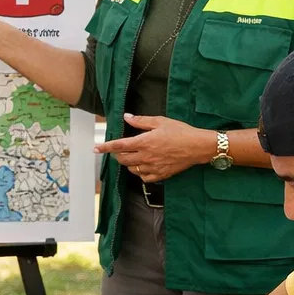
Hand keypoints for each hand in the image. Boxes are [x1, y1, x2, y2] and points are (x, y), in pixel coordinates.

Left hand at [96, 114, 214, 182]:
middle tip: (119, 149)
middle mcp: (146, 156)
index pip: (119, 146)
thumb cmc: (180, 131)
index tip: (96, 148)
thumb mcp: (160, 121)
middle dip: (117, 155)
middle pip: (122, 159)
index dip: (105, 147)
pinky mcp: (161, 174)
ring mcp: (153, 167)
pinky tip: (144, 166)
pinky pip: (144, 177)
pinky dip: (140, 173)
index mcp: (144, 142)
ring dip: (128, 163)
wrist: (198, 146)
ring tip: (132, 156)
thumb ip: (141, 121)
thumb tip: (127, 117)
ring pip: (132, 169)